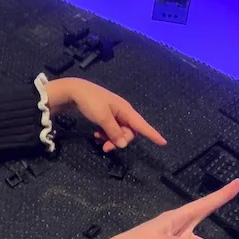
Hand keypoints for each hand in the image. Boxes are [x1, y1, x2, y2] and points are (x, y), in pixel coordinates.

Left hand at [46, 77, 166, 151]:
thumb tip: (124, 144)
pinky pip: (111, 129)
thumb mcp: (102, 118)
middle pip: (129, 131)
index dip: (152, 134)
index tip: (163, 142)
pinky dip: (105, 134)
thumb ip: (114, 131)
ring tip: (98, 140)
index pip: (142, 125)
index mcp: (125, 110)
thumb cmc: (90, 102)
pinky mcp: (106, 115)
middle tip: (106, 148)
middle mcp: (122, 111)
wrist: (74, 91)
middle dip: (120, 141)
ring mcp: (114, 113)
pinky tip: (96, 135)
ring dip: (111, 138)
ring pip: (119, 132)